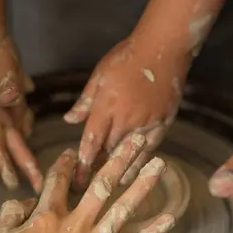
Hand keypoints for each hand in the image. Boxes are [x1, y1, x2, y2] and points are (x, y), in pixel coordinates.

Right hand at [0, 24, 42, 191]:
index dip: (3, 163)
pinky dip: (28, 135)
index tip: (12, 182)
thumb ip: (4, 83)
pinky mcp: (12, 108)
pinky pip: (22, 125)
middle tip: (38, 188)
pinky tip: (36, 143)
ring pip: (16, 140)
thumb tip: (11, 99)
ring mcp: (3, 114)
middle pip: (10, 147)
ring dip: (26, 157)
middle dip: (23, 168)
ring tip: (40, 177)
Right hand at [0, 133, 175, 232]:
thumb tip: (25, 202)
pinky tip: (169, 219)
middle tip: (138, 139)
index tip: (72, 152)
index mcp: (46, 216)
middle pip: (101, 184)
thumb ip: (11, 213)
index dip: (64, 163)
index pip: (58, 181)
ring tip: (159, 166)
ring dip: (142, 185)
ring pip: (122, 208)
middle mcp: (74, 225)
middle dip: (120, 158)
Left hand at [64, 38, 185, 186]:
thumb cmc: (127, 58)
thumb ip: (85, 101)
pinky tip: (136, 171)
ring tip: (112, 185)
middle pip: (109, 150)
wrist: (163, 47)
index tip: (77, 177)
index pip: (92, 140)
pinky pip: (151, 147)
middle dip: (99, 168)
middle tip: (90, 184)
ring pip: (131, 153)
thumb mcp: (99, 75)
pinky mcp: (164, 121)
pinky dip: (142, 160)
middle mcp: (126, 118)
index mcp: (107, 106)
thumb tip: (69, 120)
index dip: (84, 161)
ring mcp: (147, 121)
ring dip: (121, 169)